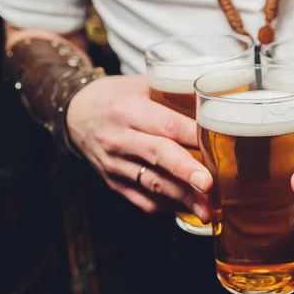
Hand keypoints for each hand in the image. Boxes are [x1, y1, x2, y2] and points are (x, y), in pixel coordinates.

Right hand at [67, 74, 212, 219]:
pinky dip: (167, 206)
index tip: (218, 144)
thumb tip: (217, 101)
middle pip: (158, 155)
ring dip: (181, 198)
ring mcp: (114, 164)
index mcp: (127, 109)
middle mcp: (119, 138)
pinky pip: (142, 199)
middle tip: (208, 184)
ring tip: (207, 210)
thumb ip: (175, 92)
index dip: (193, 135)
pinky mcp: (113, 182)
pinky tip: (187, 208)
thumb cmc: (116, 96)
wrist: (75, 113)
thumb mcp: (141, 84)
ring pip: (152, 183)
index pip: (166, 124)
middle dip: (185, 171)